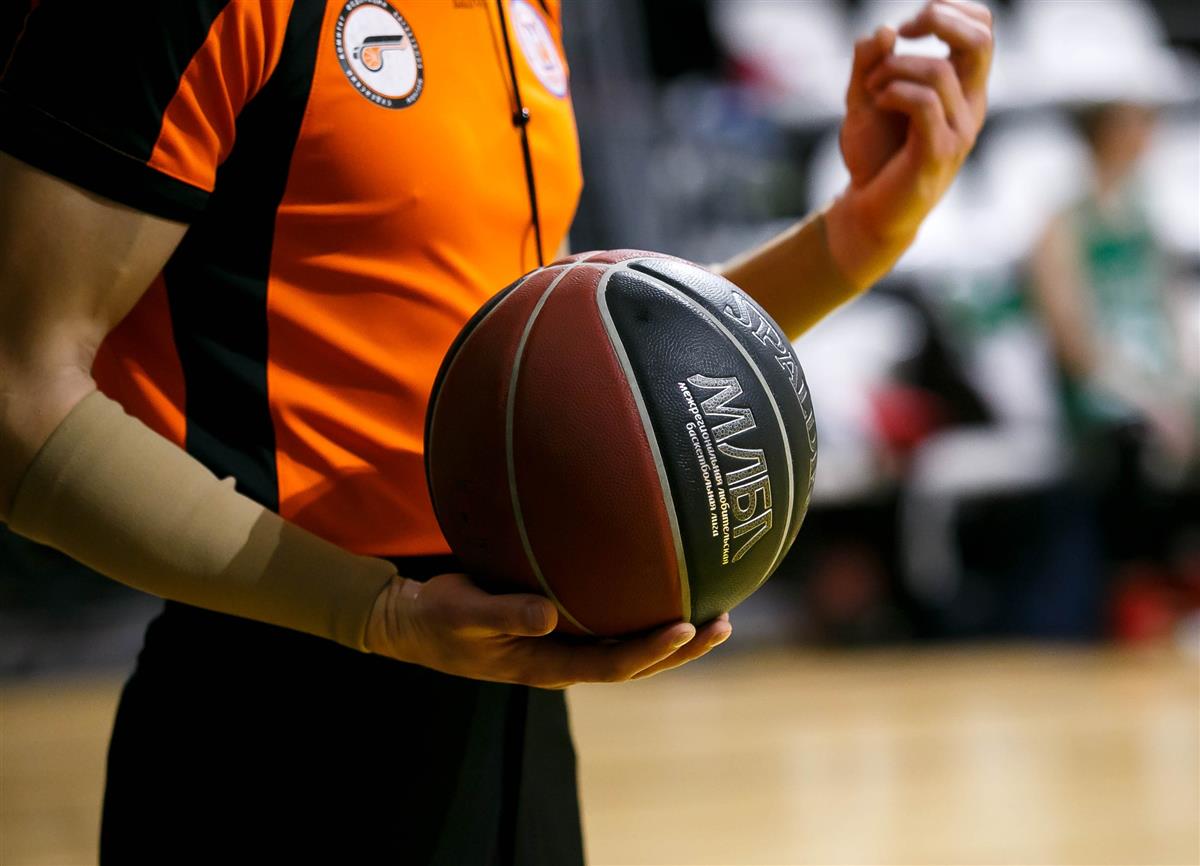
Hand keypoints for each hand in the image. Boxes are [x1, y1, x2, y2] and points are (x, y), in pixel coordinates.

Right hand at [364, 572, 732, 687]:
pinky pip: (613, 623)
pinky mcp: (562, 625)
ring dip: (674, 635)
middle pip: (637, 662)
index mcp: (547, 665)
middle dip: (682, 648)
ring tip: (717, 612)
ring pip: (631, 645)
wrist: (416, 622)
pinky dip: (644, 610)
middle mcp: (565, 660)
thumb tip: (549, 615)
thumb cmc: (438, 618)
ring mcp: (566, 645)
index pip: (612, 664)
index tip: (686, 627)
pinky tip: (667, 585)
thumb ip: (503, 614)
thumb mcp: (463, 615)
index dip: (651, 650)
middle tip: (724, 624)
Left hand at [826, 0, 993, 288]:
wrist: (867, 213)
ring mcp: (958, 130)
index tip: (909, 26)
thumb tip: (884, 30)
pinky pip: (925, 103)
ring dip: (893, 69)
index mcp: (961, 89)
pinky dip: (894, 92)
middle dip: (939, 19)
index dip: (951, 10)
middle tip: (902, 33)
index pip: (983, 29)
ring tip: (871, 89)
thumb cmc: (873, 159)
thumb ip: (870, 64)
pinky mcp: (938, 152)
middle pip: (982, 39)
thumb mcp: (865, 101)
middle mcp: (969, 106)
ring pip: (938, 71)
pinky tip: (877, 102)